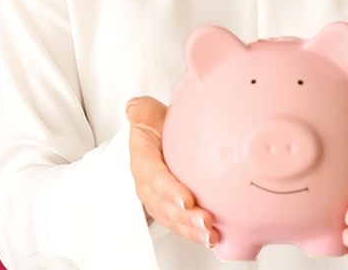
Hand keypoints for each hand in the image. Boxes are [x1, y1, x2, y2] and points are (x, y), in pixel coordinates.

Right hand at [122, 96, 222, 245]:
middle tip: (206, 221)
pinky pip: (181, 226)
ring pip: (173, 220)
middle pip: (165, 205)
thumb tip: (133, 109)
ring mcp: (158, 202)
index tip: (187, 199)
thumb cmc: (157, 128)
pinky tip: (214, 239)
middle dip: (185, 217)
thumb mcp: (148, 114)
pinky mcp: (170, 212)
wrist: (159, 140)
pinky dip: (196, 235)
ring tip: (212, 235)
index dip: (169, 190)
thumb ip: (143, 111)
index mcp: (142, 162)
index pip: (154, 177)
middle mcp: (147, 187)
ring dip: (192, 230)